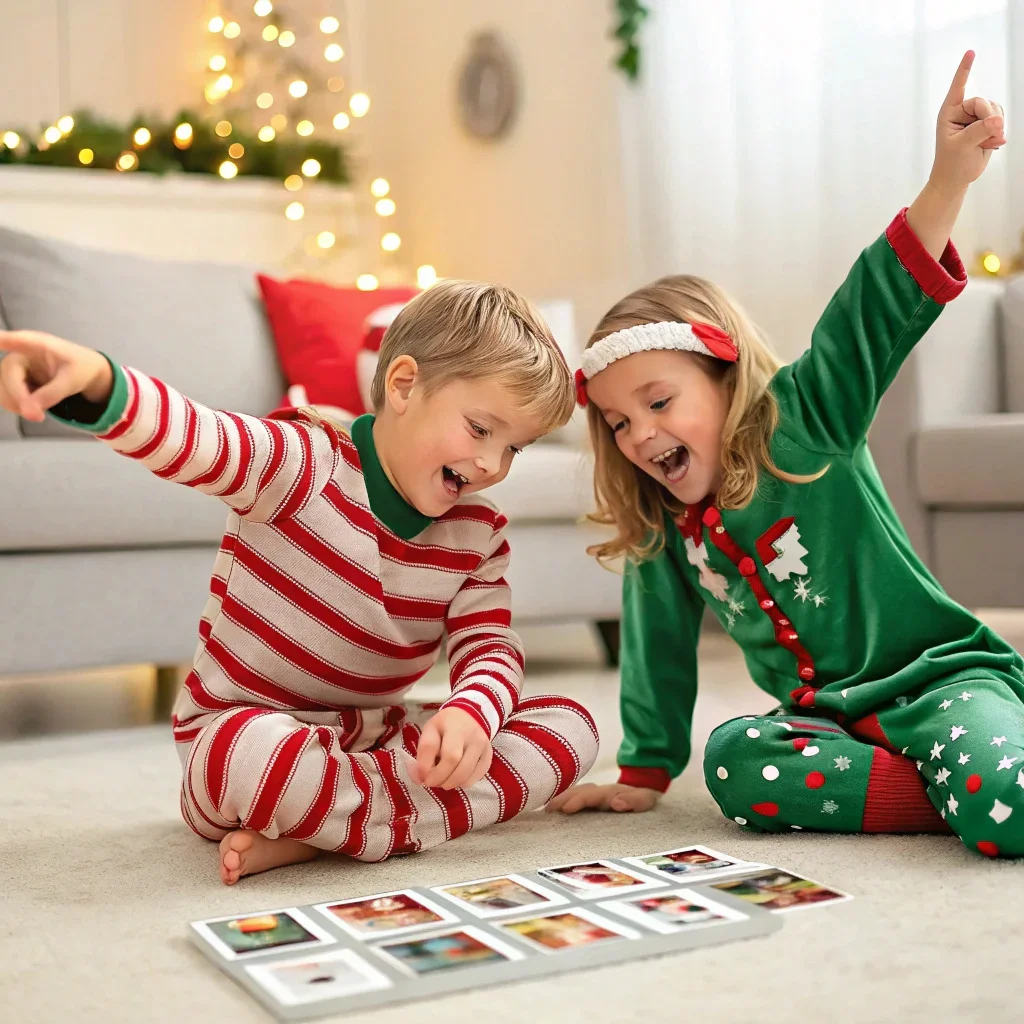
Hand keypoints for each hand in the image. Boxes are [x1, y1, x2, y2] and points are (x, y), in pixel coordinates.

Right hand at [0, 330, 111, 421]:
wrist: (84, 374)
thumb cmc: (80, 368)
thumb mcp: (73, 380)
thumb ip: (52, 393)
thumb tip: (30, 410)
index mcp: (36, 345)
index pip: (14, 340)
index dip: (2, 340)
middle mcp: (19, 355)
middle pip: (7, 376)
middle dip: (20, 398)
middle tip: (38, 416)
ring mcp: (14, 369)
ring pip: (3, 389)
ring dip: (17, 405)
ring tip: (39, 413)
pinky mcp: (14, 383)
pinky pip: (7, 397)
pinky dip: (18, 407)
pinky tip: (34, 410)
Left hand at [413, 706, 491, 789]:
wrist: (471, 716)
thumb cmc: (446, 725)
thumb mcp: (430, 730)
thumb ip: (424, 752)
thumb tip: (419, 778)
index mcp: (454, 726)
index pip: (442, 752)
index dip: (429, 768)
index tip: (422, 776)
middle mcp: (472, 736)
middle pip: (456, 765)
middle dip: (439, 778)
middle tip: (431, 781)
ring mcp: (483, 747)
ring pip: (466, 774)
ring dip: (450, 783)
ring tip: (442, 780)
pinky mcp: (489, 756)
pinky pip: (476, 777)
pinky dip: (462, 782)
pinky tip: (455, 776)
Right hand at [545, 782, 660, 813]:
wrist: (644, 786)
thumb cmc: (643, 797)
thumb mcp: (645, 800)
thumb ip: (633, 801)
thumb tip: (616, 803)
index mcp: (609, 792)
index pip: (590, 795)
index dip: (577, 801)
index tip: (565, 809)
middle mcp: (598, 790)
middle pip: (577, 793)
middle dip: (562, 799)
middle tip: (547, 810)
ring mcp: (593, 792)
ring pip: (574, 792)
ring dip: (560, 798)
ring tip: (546, 809)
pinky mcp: (591, 797)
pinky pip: (574, 796)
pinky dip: (563, 799)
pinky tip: (553, 806)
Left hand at [929, 50, 1005, 194]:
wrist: (956, 179)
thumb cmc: (951, 164)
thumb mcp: (962, 147)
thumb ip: (979, 131)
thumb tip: (997, 120)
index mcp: (949, 113)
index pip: (958, 88)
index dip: (964, 70)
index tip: (971, 52)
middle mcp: (962, 112)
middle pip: (983, 103)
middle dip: (988, 119)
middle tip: (989, 136)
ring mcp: (975, 117)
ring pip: (994, 109)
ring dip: (995, 127)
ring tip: (985, 143)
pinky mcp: (986, 124)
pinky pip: (1000, 118)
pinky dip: (999, 132)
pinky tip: (991, 144)